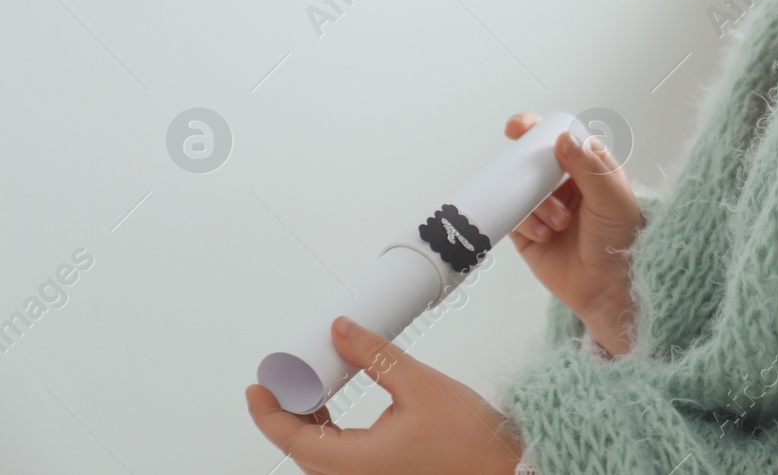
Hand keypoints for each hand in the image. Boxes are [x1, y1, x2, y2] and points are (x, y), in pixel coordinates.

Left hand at [246, 316, 524, 474]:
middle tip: (283, 378)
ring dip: (307, 423)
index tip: (257, 386)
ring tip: (309, 387)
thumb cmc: (471, 442)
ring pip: (318, 455)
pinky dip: (328, 434)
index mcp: (356, 462)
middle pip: (300, 448)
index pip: (292, 438)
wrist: (505, 471)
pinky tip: (334, 410)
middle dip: (286, 412)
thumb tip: (341, 332)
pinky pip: (338, 459)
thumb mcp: (421, 385)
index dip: (267, 412)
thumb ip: (376, 356)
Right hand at [504, 112, 645, 352]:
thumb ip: (588, 166)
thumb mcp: (612, 198)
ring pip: (521, 190)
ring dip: (536, 203)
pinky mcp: (529, 234)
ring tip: (559, 224)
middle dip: (522, 159)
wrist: (611, 288)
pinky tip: (544, 236)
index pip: (560, 139)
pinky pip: (514, 218)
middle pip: (532, 161)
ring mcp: (545, 208)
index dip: (538, 129)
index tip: (520, 127)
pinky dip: (526, 224)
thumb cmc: (622, 239)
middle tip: (514, 158)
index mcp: (588, 168)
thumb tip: (562, 137)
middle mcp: (564, 185)